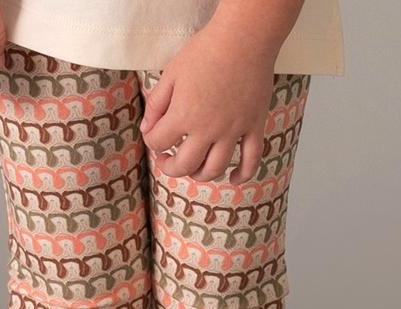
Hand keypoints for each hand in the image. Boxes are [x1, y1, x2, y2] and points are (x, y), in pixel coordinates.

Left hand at [139, 14, 280, 183]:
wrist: (245, 37)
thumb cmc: (206, 50)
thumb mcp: (171, 73)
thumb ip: (156, 104)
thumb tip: (147, 130)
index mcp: (184, 115)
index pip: (158, 142)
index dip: (152, 141)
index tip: (154, 135)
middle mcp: (208, 130)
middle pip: (185, 165)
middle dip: (171, 167)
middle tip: (168, 160)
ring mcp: (233, 131)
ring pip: (214, 169)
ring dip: (200, 174)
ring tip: (194, 168)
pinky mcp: (254, 127)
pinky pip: (251, 161)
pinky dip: (243, 175)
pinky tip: (232, 179)